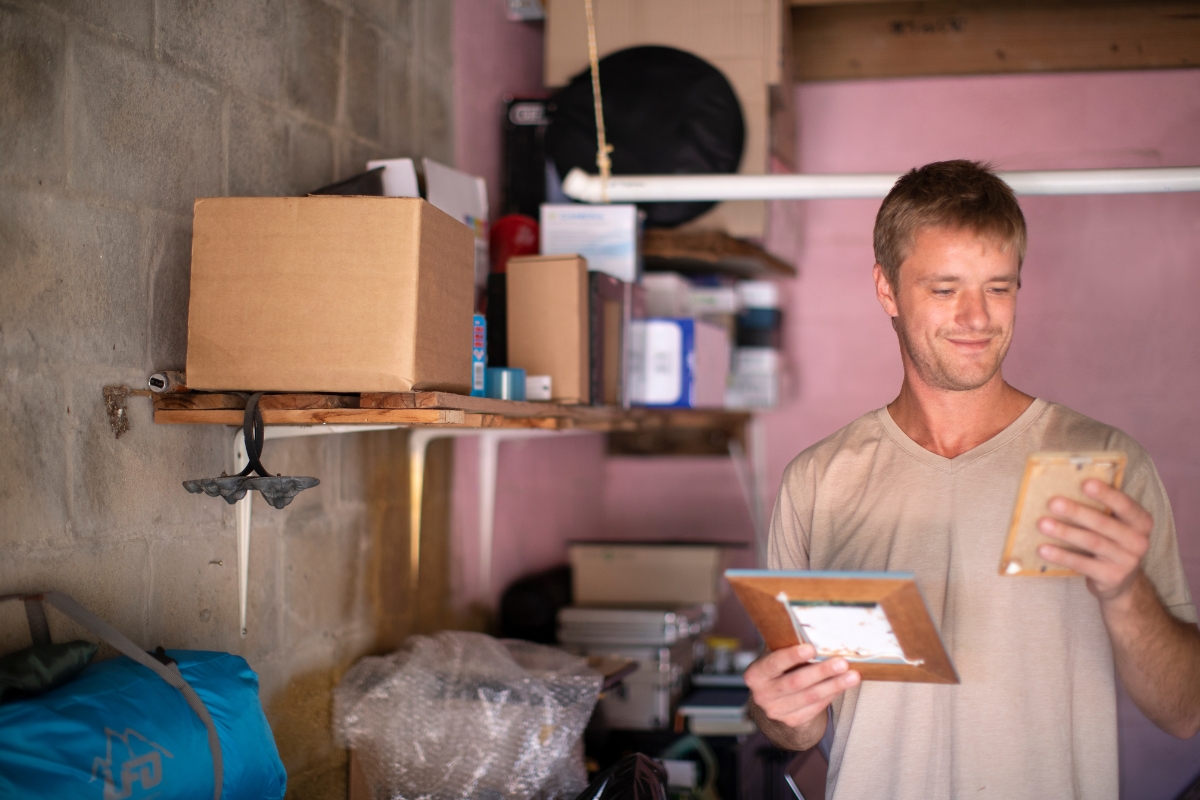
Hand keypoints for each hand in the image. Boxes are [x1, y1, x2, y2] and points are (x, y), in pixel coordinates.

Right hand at [744, 643, 859, 730]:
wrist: (777, 699)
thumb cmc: (780, 670)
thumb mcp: (776, 656)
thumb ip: (787, 646)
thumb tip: (811, 632)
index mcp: (755, 674)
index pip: (773, 664)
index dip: (792, 656)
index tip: (812, 649)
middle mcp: (762, 695)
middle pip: (795, 682)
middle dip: (821, 672)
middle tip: (841, 663)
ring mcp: (776, 711)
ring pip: (810, 697)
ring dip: (833, 685)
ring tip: (852, 676)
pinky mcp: (792, 721)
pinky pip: (815, 708)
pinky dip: (831, 695)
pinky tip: (842, 686)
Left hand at [1037, 479, 1151, 602]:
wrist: (1120, 580)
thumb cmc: (1110, 541)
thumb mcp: (1113, 523)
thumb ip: (1100, 507)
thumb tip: (1065, 484)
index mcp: (1141, 521)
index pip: (1125, 505)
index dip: (1106, 494)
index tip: (1085, 483)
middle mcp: (1139, 541)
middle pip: (1103, 523)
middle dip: (1076, 512)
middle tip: (1053, 503)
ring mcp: (1127, 561)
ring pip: (1092, 542)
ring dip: (1065, 532)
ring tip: (1042, 524)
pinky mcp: (1112, 578)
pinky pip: (1083, 564)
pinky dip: (1061, 556)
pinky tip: (1043, 549)